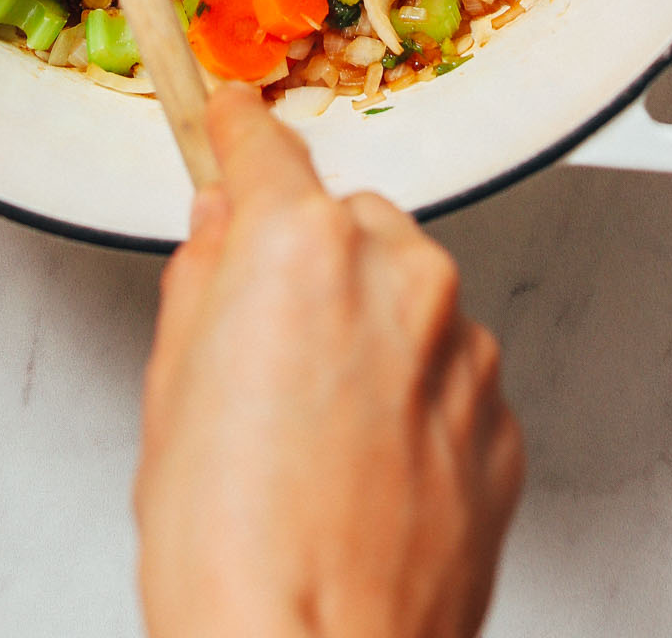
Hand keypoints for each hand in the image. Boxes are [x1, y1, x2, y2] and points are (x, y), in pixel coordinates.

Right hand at [136, 86, 523, 637]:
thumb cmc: (234, 553)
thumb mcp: (170, 390)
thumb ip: (202, 279)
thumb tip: (221, 229)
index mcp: (302, 246)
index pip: (267, 146)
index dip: (240, 130)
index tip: (233, 117)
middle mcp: (399, 274)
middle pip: (347, 223)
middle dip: (309, 262)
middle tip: (262, 353)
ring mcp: (463, 349)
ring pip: (408, 297)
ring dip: (369, 332)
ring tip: (315, 435)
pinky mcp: (501, 422)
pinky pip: (450, 374)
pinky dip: (415, 399)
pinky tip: (366, 470)